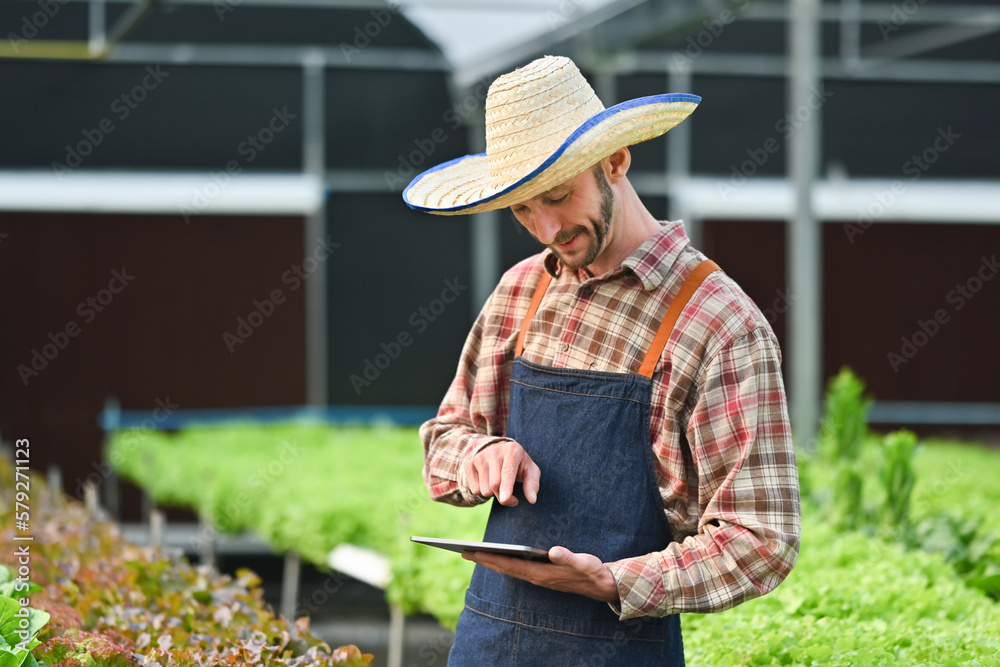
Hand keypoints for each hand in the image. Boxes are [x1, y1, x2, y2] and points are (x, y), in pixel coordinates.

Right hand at [463, 440, 540, 505]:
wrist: (498, 450)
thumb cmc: (518, 464)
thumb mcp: (530, 471)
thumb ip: (532, 484)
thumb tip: (532, 499)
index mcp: (512, 451)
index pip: (507, 472)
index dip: (507, 487)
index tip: (505, 499)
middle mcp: (494, 451)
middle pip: (495, 485)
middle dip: (503, 496)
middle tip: (509, 494)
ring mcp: (479, 457)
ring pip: (484, 490)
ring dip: (493, 494)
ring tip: (498, 484)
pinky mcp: (469, 463)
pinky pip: (475, 489)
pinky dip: (483, 491)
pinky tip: (488, 481)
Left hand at [463, 546, 618, 602]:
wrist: (602, 585)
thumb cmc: (592, 571)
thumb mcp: (582, 562)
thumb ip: (567, 557)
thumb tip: (552, 551)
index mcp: (540, 573)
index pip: (509, 565)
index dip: (490, 558)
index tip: (472, 551)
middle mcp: (536, 577)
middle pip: (504, 568)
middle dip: (484, 559)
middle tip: (463, 551)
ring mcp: (538, 578)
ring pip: (509, 570)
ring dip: (491, 562)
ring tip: (475, 554)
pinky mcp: (542, 576)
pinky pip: (517, 570)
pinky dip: (504, 564)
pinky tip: (500, 559)